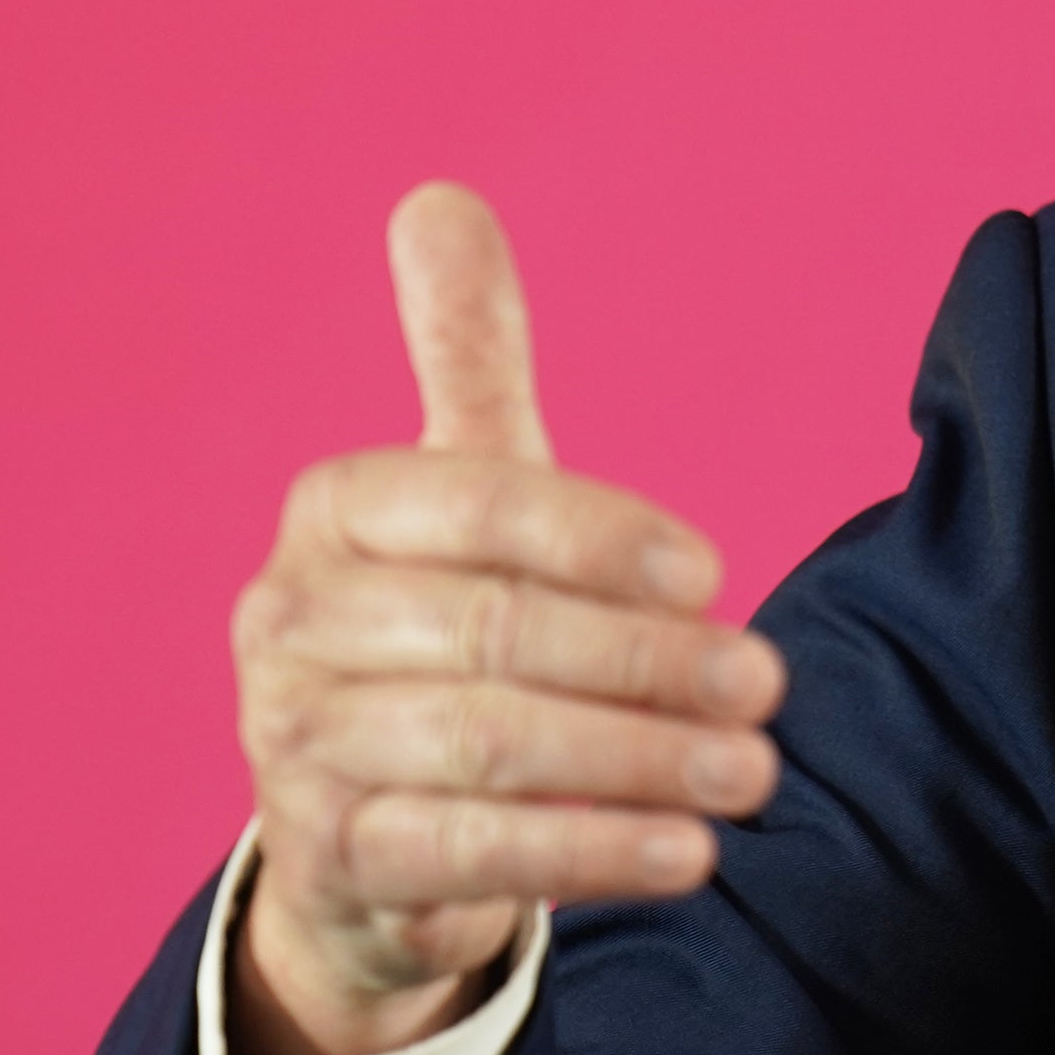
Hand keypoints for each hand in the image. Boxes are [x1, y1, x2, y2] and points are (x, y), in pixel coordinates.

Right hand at [226, 182, 786, 1054]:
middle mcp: (287, 621)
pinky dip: (586, 854)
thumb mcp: (459, 492)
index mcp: (332, 511)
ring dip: (639, 762)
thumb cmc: (439, 631)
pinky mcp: (328, 860)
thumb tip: (438, 195)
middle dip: (649, 660)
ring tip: (750, 772)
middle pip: (496, 630)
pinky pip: (466, 854)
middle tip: (766, 686)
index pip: (476, 499)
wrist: (363, 831)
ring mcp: (293, 745)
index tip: (716, 572)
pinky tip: (686, 854)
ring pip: (488, 746)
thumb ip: (465, 356)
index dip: (604, 536)